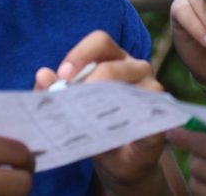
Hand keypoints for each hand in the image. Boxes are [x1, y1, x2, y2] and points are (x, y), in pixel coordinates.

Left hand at [34, 30, 169, 192]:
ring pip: (132, 86)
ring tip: (86, 120)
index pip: (100, 41)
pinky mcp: (163, 116)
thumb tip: (42, 75)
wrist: (123, 163)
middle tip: (70, 100)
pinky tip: (111, 133)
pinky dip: (129, 122)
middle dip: (88, 81)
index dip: (80, 54)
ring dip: (106, 103)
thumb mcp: (73, 110)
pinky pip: (149, 113)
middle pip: (113, 64)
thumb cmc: (97, 128)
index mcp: (113, 59)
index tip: (62, 75)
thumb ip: (55, 93)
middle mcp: (136, 68)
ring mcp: (153, 91)